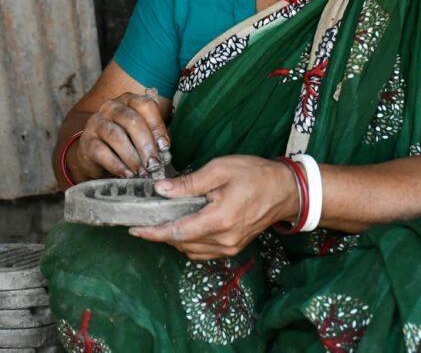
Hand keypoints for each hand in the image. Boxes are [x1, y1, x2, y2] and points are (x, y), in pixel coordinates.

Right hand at [69, 88, 169, 179]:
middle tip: (155, 164)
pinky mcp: (86, 141)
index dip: (157, 126)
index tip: (165, 147)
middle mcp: (112, 107)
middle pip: (132, 121)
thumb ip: (154, 138)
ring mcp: (97, 122)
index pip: (146, 105)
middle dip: (146, 145)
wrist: (95, 154)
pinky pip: (101, 152)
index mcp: (129, 100)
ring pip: (117, 136)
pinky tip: (127, 174)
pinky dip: (117, 165)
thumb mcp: (141, 135)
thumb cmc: (126, 142)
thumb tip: (164, 152)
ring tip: (143, 172)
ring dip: (133, 157)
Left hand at [129, 156, 297, 259]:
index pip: (177, 232)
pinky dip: (188, 242)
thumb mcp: (220, 169)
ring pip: (190, 250)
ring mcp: (230, 247)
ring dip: (174, 239)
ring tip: (162, 221)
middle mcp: (224, 239)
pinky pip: (203, 251)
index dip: (153, 232)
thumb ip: (189, 183)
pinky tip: (183, 227)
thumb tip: (160, 190)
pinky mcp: (233, 247)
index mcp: (219, 219)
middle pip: (181, 243)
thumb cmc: (255, 175)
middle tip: (145, 219)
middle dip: (160, 233)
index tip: (135, 229)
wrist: (286, 190)